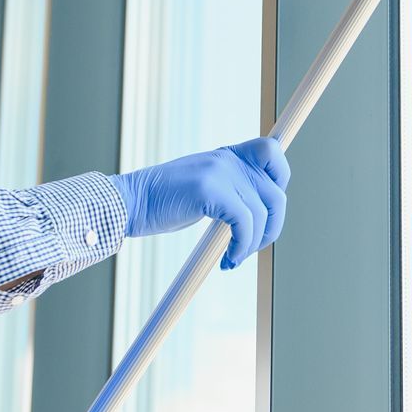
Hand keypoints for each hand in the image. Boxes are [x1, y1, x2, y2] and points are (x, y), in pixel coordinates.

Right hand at [110, 137, 290, 269]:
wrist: (130, 203)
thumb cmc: (163, 203)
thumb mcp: (203, 188)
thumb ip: (230, 190)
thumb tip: (259, 214)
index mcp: (227, 155)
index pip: (271, 152)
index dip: (280, 180)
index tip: (267, 210)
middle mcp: (227, 159)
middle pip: (276, 193)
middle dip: (271, 228)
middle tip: (251, 247)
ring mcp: (220, 172)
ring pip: (261, 213)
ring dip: (253, 244)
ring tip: (234, 257)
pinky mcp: (210, 189)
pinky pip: (244, 222)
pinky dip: (241, 246)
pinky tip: (229, 259)